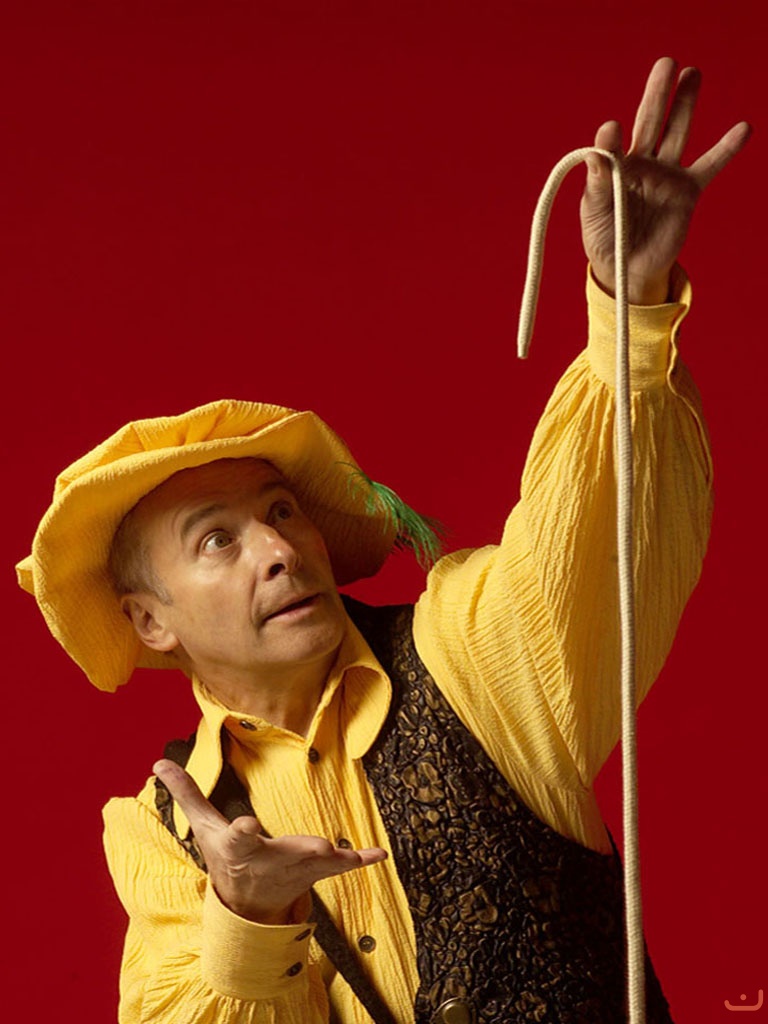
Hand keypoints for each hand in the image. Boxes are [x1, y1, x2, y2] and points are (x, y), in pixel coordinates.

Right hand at [154, 759, 387, 924]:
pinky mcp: (316, 871)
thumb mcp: (205, 827)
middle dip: (301, 850)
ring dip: (333, 858)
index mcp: (241, 847)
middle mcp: (270, 861)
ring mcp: (296, 869)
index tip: (246, 824)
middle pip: (286, 853)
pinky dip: (360, 860)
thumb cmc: (225, 858)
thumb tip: (158, 761)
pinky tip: (380, 855)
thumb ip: (186, 793)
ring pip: (316, 862)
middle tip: (318, 845)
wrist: (247, 906)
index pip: (240, 839)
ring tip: (346, 852)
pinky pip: (341, 866)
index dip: (243, 831)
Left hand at [580, 57, 750, 304]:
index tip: (612, 130)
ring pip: (678, 132)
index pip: (612, 144)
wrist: (627, 270)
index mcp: (614, 167)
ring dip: (685, 104)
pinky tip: (742, 128)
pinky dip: (726, 148)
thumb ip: (598, 183)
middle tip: (666, 64)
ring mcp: (666, 175)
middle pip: (650, 121)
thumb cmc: (604, 239)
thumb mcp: (595, 214)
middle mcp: (641, 164)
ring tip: (692, 73)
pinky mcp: (687, 191)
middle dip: (658, 93)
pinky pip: (709, 166)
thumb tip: (599, 148)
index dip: (611, 137)